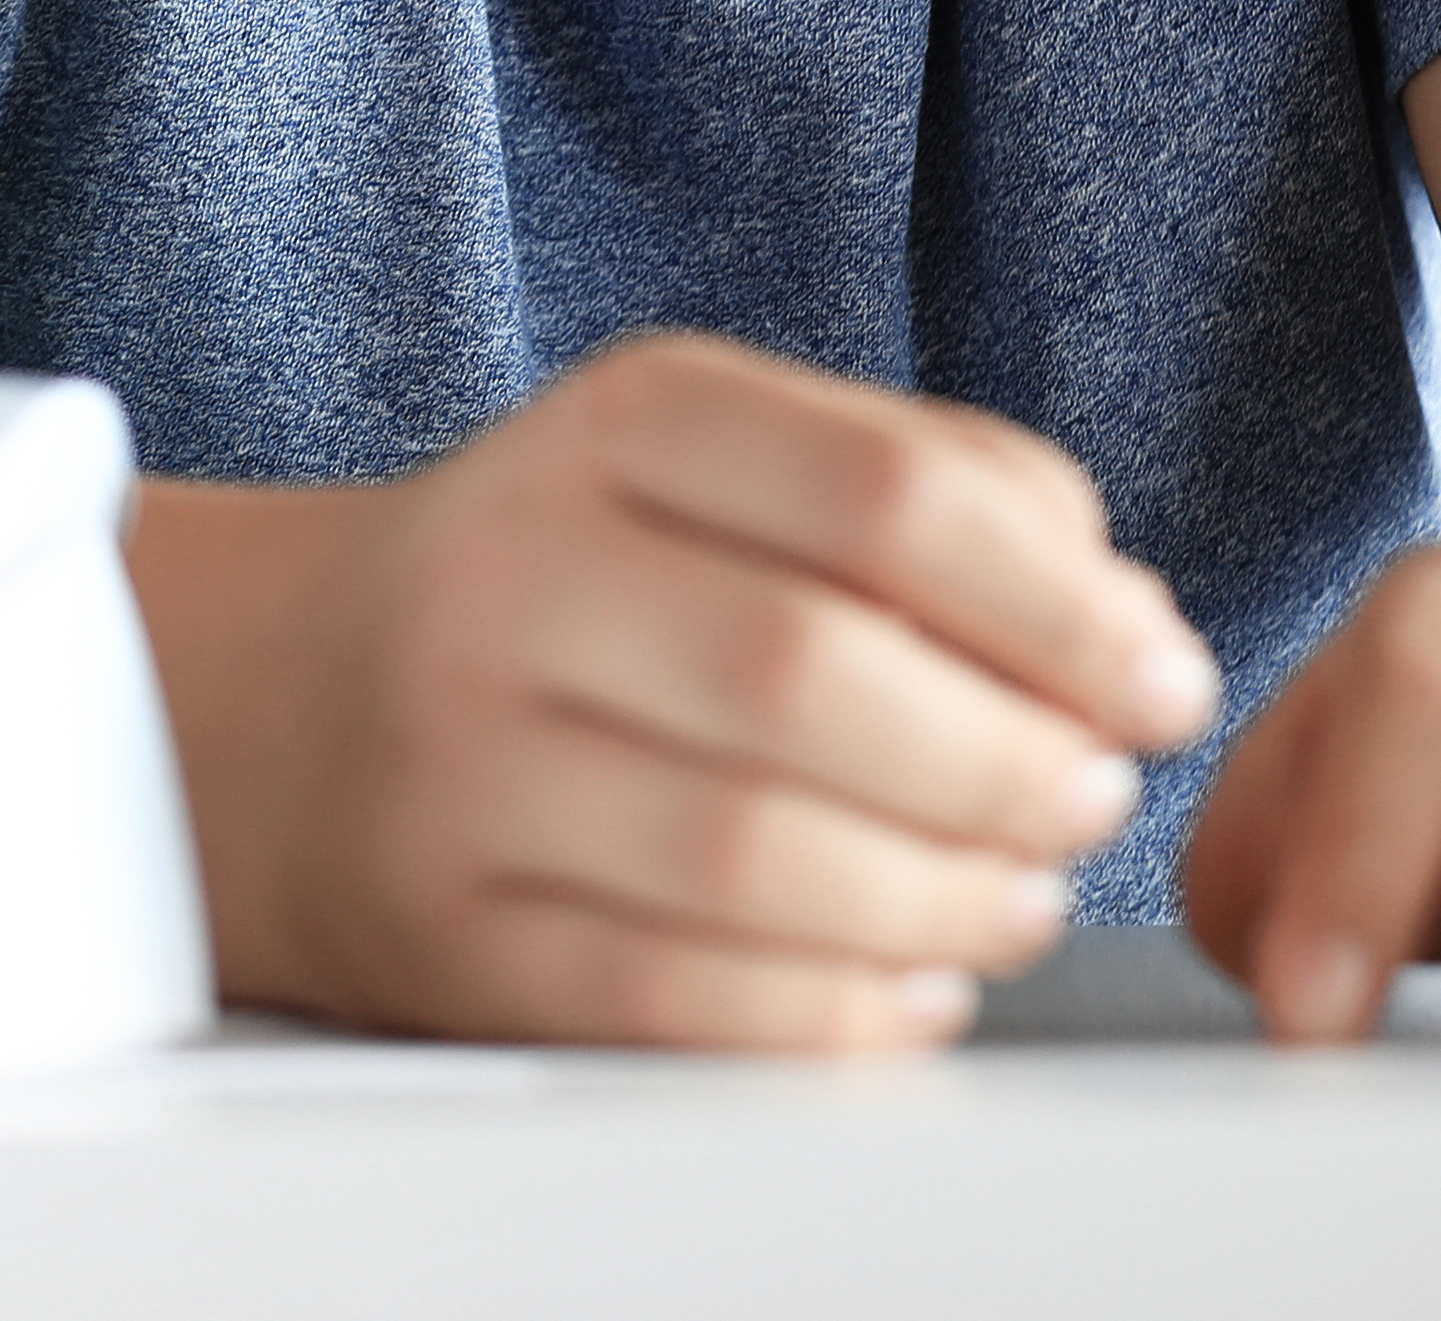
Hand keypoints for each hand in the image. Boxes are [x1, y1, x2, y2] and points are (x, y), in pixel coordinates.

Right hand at [135, 335, 1218, 1049]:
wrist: (280, 707)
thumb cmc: (576, 587)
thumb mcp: (723, 467)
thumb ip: (935, 493)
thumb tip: (1118, 617)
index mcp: (615, 429)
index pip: (882, 494)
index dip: (1062, 605)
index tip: (1160, 676)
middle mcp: (512, 577)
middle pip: (815, 674)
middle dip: (1010, 763)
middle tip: (1090, 798)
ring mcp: (460, 765)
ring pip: (751, 854)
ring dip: (941, 900)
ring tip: (1016, 897)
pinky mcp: (448, 936)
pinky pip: (675, 1001)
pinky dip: (833, 1012)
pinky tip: (906, 986)